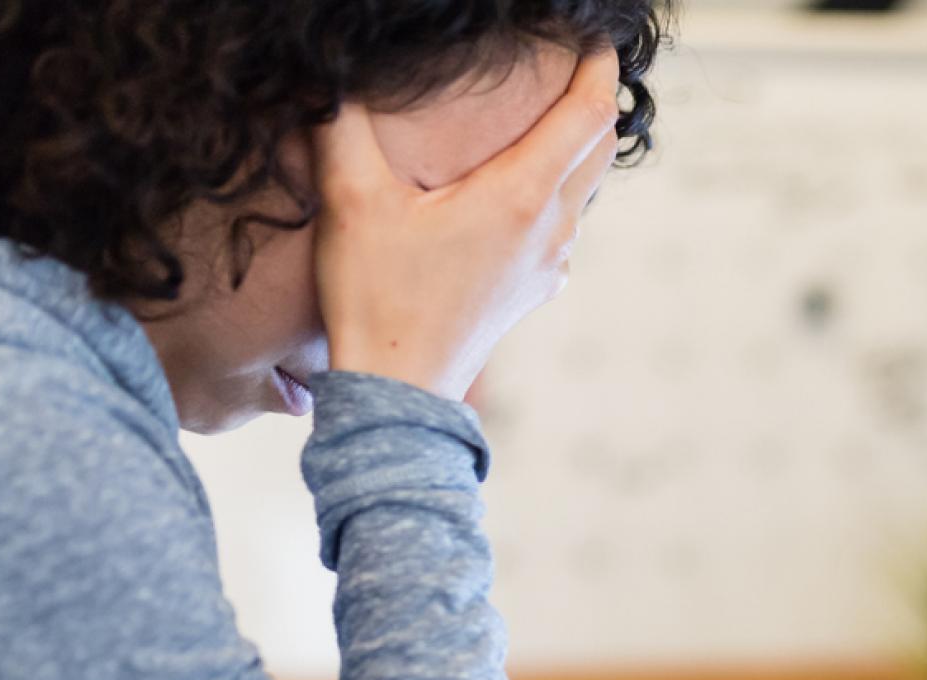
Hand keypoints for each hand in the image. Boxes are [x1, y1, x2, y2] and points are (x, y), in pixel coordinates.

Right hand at [311, 50, 621, 399]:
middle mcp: (550, 230)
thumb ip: (341, 122)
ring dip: (575, 148)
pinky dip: (555, 191)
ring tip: (545, 116)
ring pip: (582, 190)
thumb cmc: (377, 298)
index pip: (588, 114)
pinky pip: (561, 226)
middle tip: (574, 65)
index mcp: (521, 197)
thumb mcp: (351, 199)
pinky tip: (517, 187)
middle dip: (594, 100)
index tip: (593, 39)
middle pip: (599, 149)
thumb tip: (327, 72)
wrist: (398, 393)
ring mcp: (549, 266)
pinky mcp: (534, 291)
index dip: (598, 67)